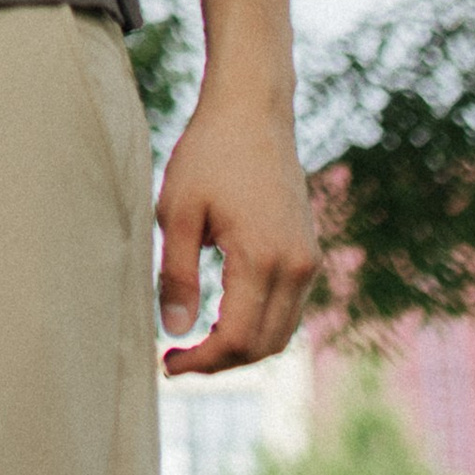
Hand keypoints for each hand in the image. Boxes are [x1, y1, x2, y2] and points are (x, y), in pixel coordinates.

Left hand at [156, 88, 318, 374]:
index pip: (239, 339)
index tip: (166, 364)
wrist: (252, 110)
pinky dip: (259, 325)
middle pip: (265, 346)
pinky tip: (222, 316)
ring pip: (281, 332)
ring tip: (195, 343)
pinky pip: (289, 308)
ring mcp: (308, 260)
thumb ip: (176, 274)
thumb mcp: (177, 211)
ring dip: (242, 347)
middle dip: (221, 362)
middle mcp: (297, 266)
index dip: (203, 362)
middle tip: (176, 359)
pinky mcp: (308, 252)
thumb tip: (175, 331)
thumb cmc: (208, 154)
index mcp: (263, 258)